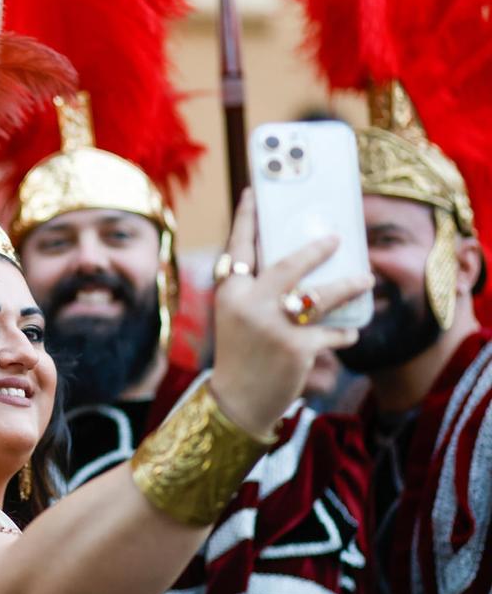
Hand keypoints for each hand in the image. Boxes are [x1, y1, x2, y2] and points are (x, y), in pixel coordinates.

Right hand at [209, 190, 372, 435]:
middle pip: (288, 265)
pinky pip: (331, 331)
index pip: (239, 247)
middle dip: (315, 250)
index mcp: (229, 292)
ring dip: (348, 286)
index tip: (254, 192)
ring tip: (364, 279)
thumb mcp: (236, 316)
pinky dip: (343, 332)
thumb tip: (293, 262)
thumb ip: (254, 289)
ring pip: (319, 296)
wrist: (237, 401)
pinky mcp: (296, 348)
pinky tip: (349, 331)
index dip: (247, 218)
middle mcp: (249, 304)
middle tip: (336, 239)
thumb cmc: (240, 354)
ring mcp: (273, 325)